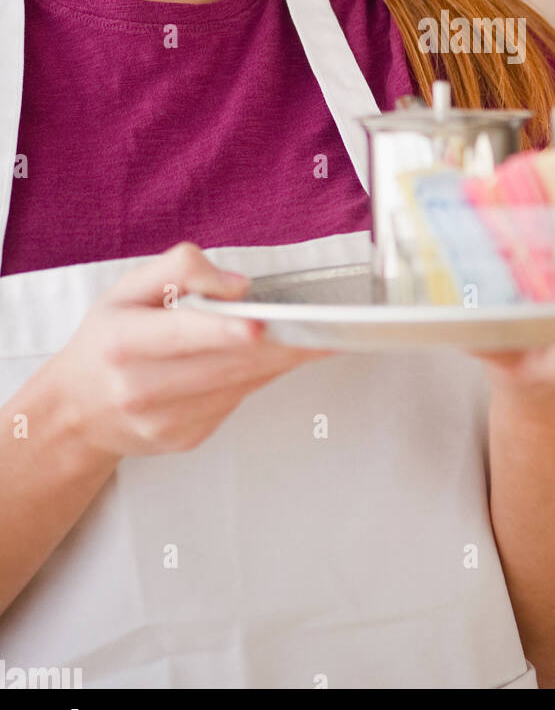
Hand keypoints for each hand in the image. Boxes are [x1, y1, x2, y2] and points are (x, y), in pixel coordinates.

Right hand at [47, 241, 333, 457]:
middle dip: (278, 345)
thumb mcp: (128, 288)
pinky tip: (276, 358)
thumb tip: (236, 285)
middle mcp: (140, 388)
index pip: (179, 334)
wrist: (77, 409)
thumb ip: (179, 269)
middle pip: (223, 364)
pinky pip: (235, 403)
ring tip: (316, 337)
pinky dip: (259, 378)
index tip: (260, 324)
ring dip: (280, 361)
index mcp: (123, 342)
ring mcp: (163, 421)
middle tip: (322, 328)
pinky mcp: (184, 439)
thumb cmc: (109, 339)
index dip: (222, 330)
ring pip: (238, 386)